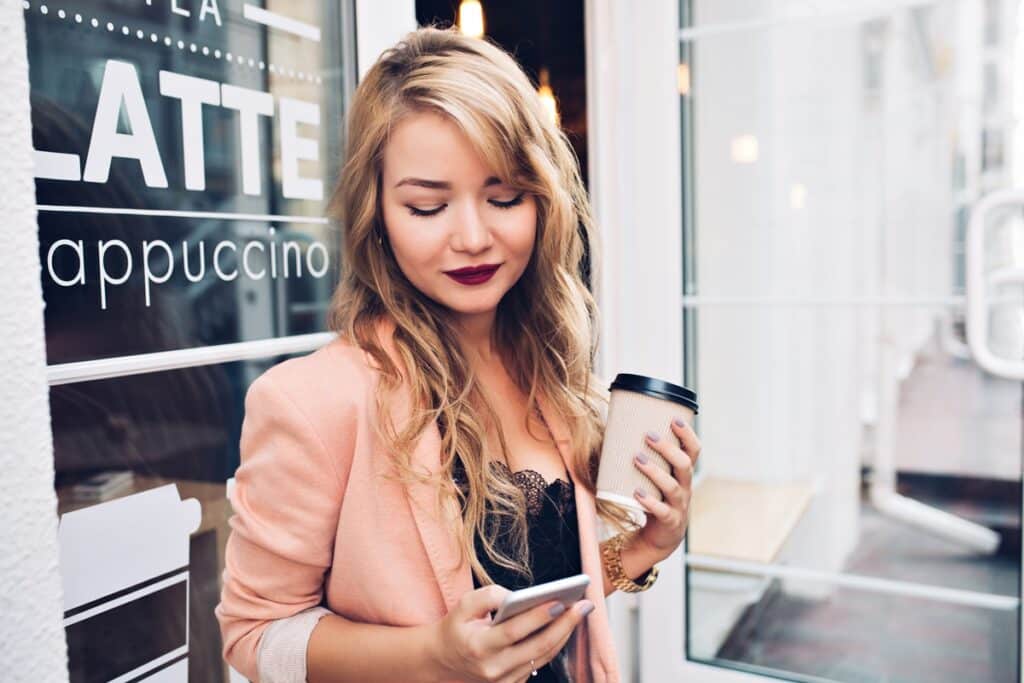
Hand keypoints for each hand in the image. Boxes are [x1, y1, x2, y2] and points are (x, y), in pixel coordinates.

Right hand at [428, 584, 593, 682]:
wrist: (446, 659)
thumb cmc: (458, 627)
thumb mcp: (464, 605)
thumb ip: (488, 596)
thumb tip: (516, 596)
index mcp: (478, 647)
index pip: (514, 632)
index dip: (538, 617)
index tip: (559, 601)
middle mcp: (494, 668)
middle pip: (537, 646)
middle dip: (564, 624)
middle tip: (583, 604)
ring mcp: (505, 680)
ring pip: (544, 656)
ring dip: (565, 633)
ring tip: (580, 611)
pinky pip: (540, 662)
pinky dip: (555, 643)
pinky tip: (566, 625)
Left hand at [631, 417, 701, 560]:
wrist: (659, 537)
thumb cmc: (654, 498)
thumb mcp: (655, 478)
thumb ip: (644, 457)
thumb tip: (614, 430)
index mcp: (683, 474)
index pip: (693, 451)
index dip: (688, 435)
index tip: (674, 419)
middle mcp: (685, 488)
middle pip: (684, 465)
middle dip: (668, 449)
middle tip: (648, 435)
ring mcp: (679, 506)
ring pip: (672, 486)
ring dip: (655, 471)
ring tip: (637, 459)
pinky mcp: (669, 522)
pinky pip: (662, 511)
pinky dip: (649, 501)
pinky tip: (636, 492)